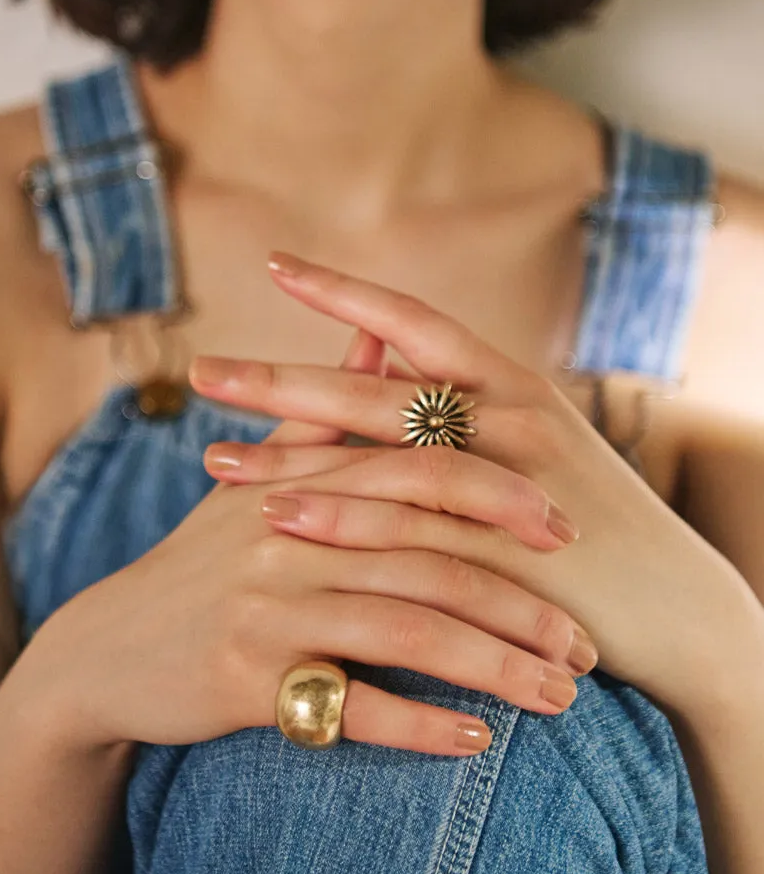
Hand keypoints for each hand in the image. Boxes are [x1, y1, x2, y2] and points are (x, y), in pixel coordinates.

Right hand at [19, 330, 596, 758]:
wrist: (110, 645)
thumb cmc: (199, 561)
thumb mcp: (252, 481)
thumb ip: (321, 414)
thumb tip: (377, 333)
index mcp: (297, 482)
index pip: (414, 474)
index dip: (497, 499)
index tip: (566, 533)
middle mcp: (282, 534)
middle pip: (425, 556)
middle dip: (517, 602)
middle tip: (582, 642)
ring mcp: (263, 605)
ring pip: (404, 629)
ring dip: (492, 667)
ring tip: (558, 697)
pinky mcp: (246, 677)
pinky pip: (351, 706)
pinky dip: (420, 725)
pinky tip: (476, 740)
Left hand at [189, 252, 763, 722]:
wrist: (674, 609)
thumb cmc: (584, 526)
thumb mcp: (524, 453)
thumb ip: (457, 417)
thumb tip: (381, 379)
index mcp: (511, 385)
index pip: (417, 321)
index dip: (346, 291)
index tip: (277, 264)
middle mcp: (511, 418)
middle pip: (378, 388)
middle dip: (283, 381)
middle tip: (201, 372)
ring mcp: (511, 481)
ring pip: (384, 456)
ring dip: (293, 454)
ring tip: (212, 458)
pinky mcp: (510, 549)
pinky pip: (411, 526)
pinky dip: (345, 517)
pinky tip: (278, 515)